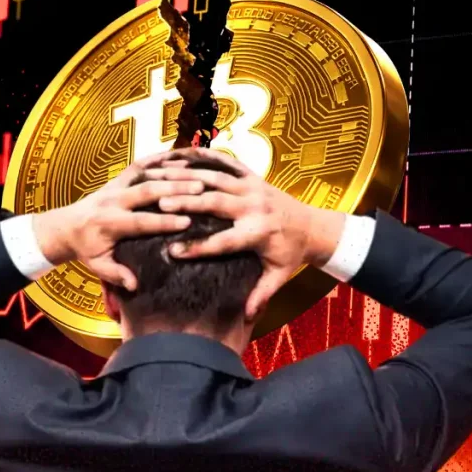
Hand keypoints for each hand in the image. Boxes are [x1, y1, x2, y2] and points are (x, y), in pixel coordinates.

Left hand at [32, 152, 203, 290]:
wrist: (65, 226)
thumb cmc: (85, 249)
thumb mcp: (97, 266)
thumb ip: (116, 274)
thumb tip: (134, 285)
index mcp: (109, 223)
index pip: (140, 222)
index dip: (163, 222)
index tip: (187, 222)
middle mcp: (113, 200)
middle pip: (146, 191)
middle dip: (174, 189)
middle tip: (200, 189)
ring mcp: (116, 185)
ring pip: (146, 174)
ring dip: (172, 173)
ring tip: (197, 173)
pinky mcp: (118, 177)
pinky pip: (141, 164)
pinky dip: (161, 159)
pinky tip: (182, 158)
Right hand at [144, 148, 344, 318]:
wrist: (312, 226)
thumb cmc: (291, 254)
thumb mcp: (279, 276)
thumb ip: (262, 294)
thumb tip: (248, 317)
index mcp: (258, 233)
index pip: (223, 242)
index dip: (197, 248)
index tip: (171, 252)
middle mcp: (255, 206)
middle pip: (215, 202)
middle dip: (187, 202)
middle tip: (159, 203)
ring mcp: (253, 187)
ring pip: (216, 177)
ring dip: (188, 176)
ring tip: (161, 175)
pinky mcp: (252, 175)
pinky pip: (226, 162)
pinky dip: (202, 157)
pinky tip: (180, 155)